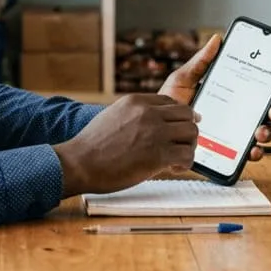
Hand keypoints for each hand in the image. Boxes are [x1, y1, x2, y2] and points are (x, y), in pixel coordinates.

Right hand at [53, 94, 199, 196]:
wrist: (79, 163)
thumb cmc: (92, 146)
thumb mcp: (113, 116)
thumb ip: (133, 115)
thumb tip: (150, 124)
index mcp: (136, 101)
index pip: (171, 101)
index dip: (178, 116)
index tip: (178, 128)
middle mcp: (148, 113)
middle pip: (187, 114)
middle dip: (186, 130)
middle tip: (180, 144)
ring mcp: (155, 133)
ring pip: (192, 133)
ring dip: (188, 147)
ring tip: (177, 158)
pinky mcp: (159, 155)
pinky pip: (187, 156)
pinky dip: (185, 164)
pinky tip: (174, 169)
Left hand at [158, 33, 270, 162]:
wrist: (155, 129)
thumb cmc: (171, 102)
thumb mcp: (184, 79)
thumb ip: (201, 62)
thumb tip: (217, 38)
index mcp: (233, 93)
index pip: (261, 87)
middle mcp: (238, 113)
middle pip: (267, 110)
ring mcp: (235, 132)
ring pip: (262, 132)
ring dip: (268, 132)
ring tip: (260, 131)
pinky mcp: (228, 151)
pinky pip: (247, 154)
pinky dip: (255, 153)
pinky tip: (252, 150)